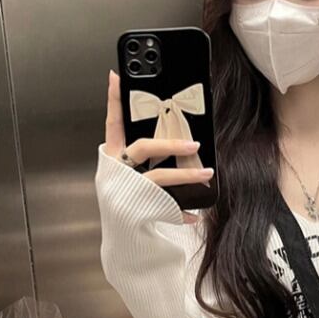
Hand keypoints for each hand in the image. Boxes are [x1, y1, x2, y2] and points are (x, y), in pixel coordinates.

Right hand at [104, 69, 211, 224]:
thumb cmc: (131, 200)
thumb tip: (179, 136)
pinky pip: (167, 207)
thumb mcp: (130, 174)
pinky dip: (183, 211)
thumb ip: (143, 155)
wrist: (124, 241)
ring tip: (207, 173)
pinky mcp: (140, 211)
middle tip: (194, 143)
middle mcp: (116, 172)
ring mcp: (127, 191)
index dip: (113, 100)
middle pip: (142, 148)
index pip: (112, 123)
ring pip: (159, 177)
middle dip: (170, 143)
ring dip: (187, 174)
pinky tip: (195, 215)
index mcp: (111, 158)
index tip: (117, 75)